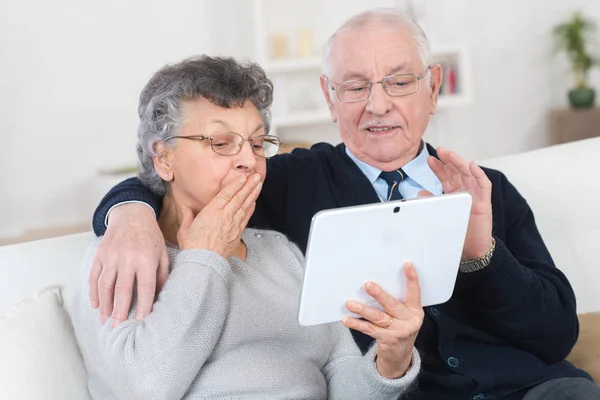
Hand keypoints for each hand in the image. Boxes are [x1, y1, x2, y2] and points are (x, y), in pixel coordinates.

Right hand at [89, 203, 168, 327]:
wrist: (132, 215)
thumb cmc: (151, 237)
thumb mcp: (162, 253)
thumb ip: (162, 275)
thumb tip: (160, 297)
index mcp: (146, 259)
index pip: (145, 287)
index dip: (143, 305)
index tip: (141, 320)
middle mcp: (127, 259)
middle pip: (122, 290)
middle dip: (120, 311)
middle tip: (118, 327)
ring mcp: (111, 257)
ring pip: (105, 285)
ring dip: (104, 305)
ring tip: (105, 320)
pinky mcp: (100, 255)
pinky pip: (94, 276)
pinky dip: (93, 292)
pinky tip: (95, 304)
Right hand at [177, 174, 261, 258]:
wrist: (204, 262)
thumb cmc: (193, 246)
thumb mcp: (185, 230)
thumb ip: (187, 218)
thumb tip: (186, 209)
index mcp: (211, 211)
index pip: (226, 194)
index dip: (236, 184)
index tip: (243, 177)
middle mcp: (225, 216)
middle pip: (239, 197)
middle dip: (249, 185)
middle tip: (257, 176)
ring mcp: (233, 224)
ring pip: (245, 206)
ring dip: (253, 194)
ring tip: (259, 185)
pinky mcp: (237, 234)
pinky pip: (246, 218)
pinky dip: (251, 209)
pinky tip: (254, 202)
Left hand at [342, 263, 423, 378]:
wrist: (400, 356)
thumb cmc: (400, 328)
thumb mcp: (404, 315)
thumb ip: (396, 302)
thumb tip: (374, 284)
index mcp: (415, 310)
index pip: (415, 292)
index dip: (412, 278)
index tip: (407, 265)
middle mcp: (409, 320)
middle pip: (392, 304)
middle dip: (379, 294)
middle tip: (368, 285)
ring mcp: (399, 331)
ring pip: (378, 317)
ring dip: (362, 310)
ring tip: (350, 303)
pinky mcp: (387, 340)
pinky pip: (369, 329)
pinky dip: (357, 324)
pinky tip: (347, 319)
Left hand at [427, 147, 493, 259]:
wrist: (472, 249)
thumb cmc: (458, 232)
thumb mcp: (440, 214)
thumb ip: (431, 203)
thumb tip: (420, 193)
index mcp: (454, 193)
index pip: (447, 176)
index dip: (439, 167)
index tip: (429, 160)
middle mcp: (465, 191)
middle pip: (457, 171)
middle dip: (449, 160)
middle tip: (439, 151)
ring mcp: (475, 195)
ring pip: (469, 174)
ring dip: (460, 163)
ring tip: (450, 155)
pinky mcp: (484, 202)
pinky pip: (484, 185)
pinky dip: (478, 174)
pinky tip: (471, 165)